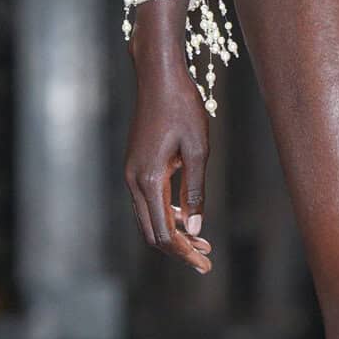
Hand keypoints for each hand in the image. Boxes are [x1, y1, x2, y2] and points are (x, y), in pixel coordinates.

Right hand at [124, 0, 212, 273]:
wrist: (158, 76)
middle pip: (153, 232)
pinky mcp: (136, 165)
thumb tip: (197, 228)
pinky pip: (148, 201)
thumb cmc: (182, 107)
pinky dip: (167, 216)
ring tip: (202, 245)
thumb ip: (196, 191)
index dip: (184, 252)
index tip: (205, 262)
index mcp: (150, 179)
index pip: (164, 232)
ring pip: (149, 218)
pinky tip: (188, 218)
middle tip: (207, 262)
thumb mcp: (199, 150)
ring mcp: (132, 173)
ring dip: (174, 234)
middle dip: (179, 250)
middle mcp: (135, 180)